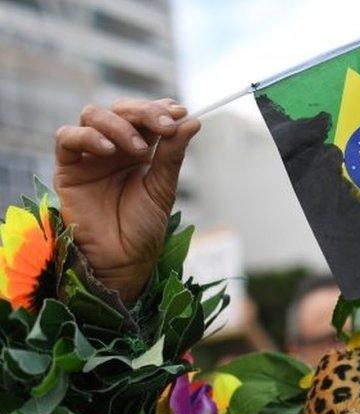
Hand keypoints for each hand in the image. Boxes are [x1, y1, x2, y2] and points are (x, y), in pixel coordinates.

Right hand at [54, 99, 200, 303]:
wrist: (123, 259)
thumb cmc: (144, 226)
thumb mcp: (163, 187)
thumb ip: (172, 154)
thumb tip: (192, 120)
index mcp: (138, 150)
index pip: (145, 116)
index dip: (159, 108)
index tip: (180, 112)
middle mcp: (113, 148)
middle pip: (120, 109)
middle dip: (144, 112)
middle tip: (165, 126)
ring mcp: (89, 155)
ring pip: (93, 115)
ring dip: (119, 124)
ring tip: (139, 149)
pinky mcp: (67, 168)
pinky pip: (66, 138)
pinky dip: (87, 137)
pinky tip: (109, 150)